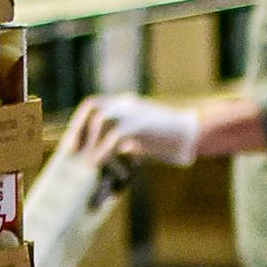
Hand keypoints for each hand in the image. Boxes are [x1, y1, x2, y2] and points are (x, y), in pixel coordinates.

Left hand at [63, 93, 199, 170]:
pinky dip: (104, 150)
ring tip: (86, 161)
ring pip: (101, 119)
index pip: (94, 106)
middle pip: (92, 107)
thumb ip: (129, 142)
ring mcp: (134, 111)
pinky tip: (100, 163)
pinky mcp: (142, 123)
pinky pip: (116, 134)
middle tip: (71, 152)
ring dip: (90, 140)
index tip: (72, 144)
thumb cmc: (172, 140)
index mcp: (126, 105)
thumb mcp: (145, 140)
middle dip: (78, 129)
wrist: (194, 134)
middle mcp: (126, 103)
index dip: (79, 123)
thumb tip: (119, 153)